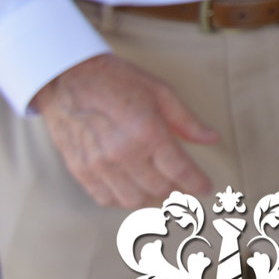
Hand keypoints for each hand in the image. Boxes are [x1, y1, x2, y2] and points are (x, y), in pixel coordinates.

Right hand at [31, 53, 218, 209]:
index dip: (197, 184)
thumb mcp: (160, 91)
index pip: (180, 171)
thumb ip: (187, 120)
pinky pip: (106, 198)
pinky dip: (123, 200)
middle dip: (178, 193)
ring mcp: (99, 165)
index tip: (205, 188)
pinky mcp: (80, 170)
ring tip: (162, 190)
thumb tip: (212, 139)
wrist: (66, 78)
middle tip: (186, 188)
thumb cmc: (116, 81)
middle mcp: (123, 153)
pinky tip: (134, 190)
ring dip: (153, 199)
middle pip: (159, 189)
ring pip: (133, 200)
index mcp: (147, 132)